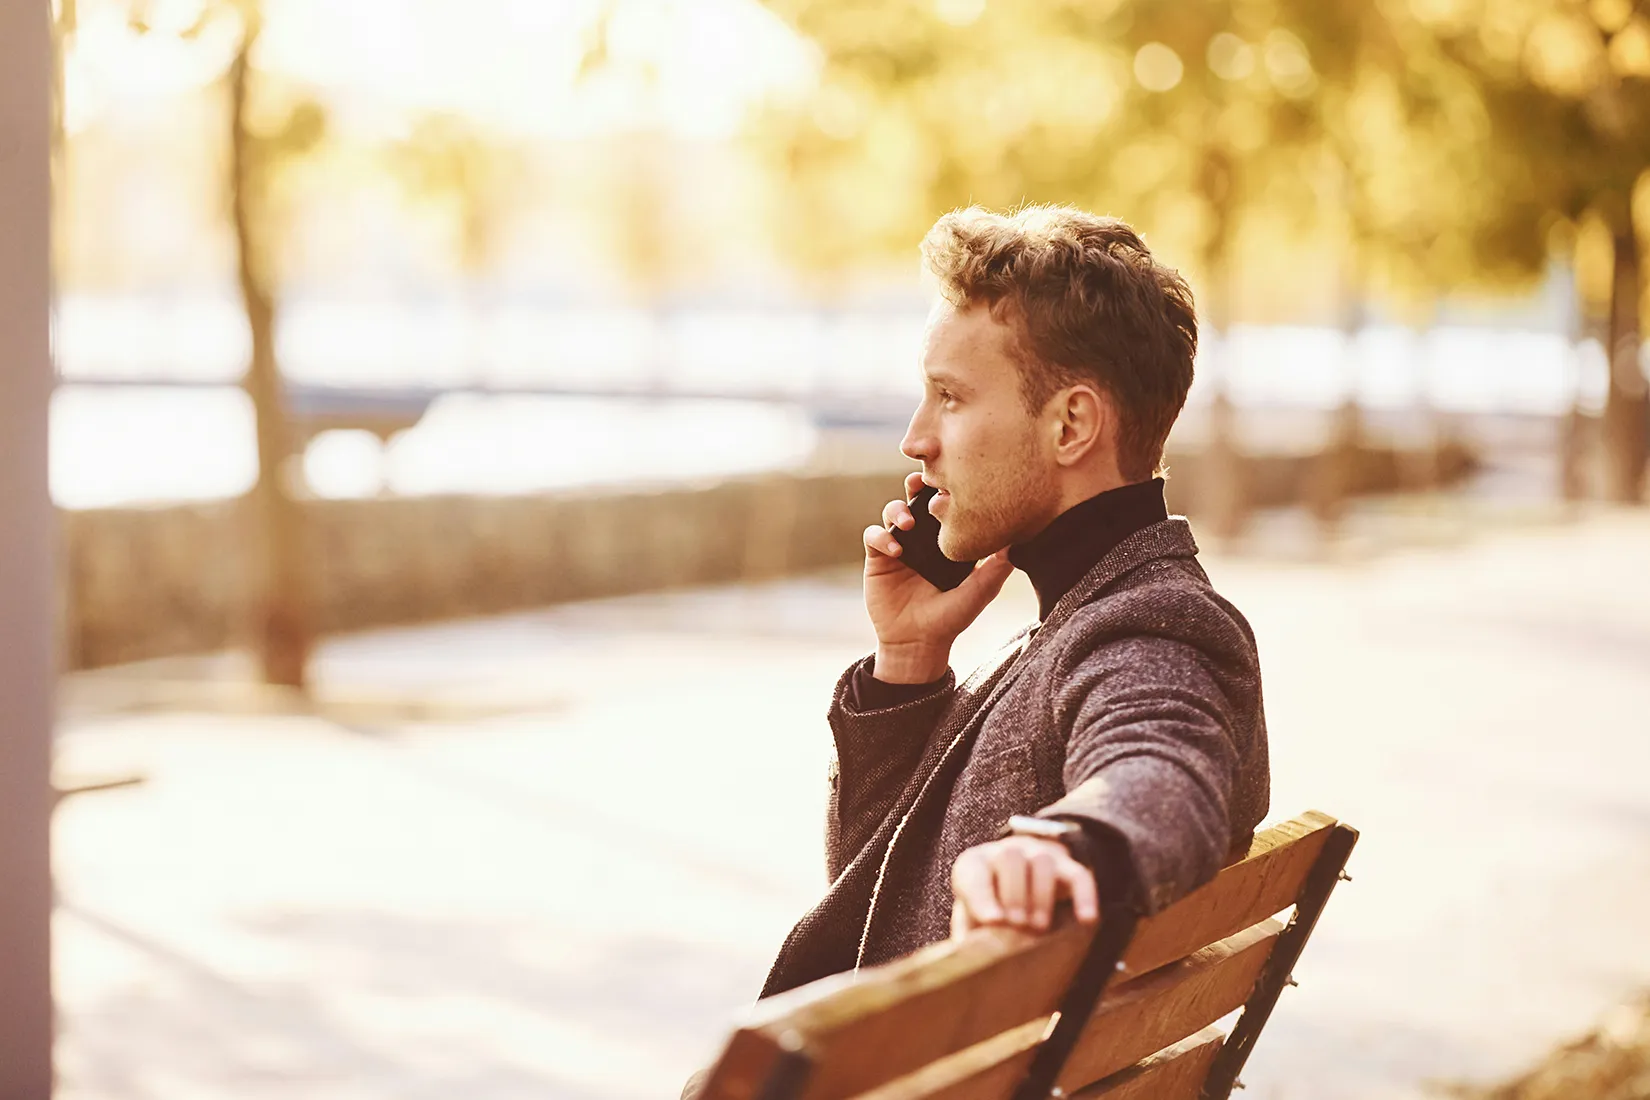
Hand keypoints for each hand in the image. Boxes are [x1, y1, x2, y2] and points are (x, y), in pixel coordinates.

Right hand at [863, 471, 1014, 682]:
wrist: (917, 643)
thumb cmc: (950, 619)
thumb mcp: (978, 593)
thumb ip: (997, 569)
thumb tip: (1017, 542)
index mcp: (946, 542)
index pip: (945, 507)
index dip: (945, 491)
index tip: (953, 483)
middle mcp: (922, 540)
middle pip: (916, 500)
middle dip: (916, 485)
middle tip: (920, 482)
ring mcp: (899, 547)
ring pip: (893, 512)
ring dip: (897, 510)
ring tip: (908, 524)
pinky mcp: (879, 559)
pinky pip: (874, 535)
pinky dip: (882, 536)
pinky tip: (896, 550)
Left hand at [950, 836, 1099, 937]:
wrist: (1019, 882)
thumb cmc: (991, 907)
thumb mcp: (972, 918)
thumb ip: (969, 936)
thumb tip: (969, 959)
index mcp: (976, 865)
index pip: (974, 872)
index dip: (982, 897)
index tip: (993, 921)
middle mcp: (1006, 852)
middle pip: (1011, 858)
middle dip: (1014, 894)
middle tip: (1018, 925)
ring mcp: (1038, 855)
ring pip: (1043, 862)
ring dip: (1041, 895)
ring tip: (1039, 927)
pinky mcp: (1067, 867)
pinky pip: (1079, 875)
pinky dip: (1085, 896)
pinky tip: (1087, 920)